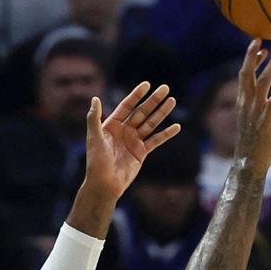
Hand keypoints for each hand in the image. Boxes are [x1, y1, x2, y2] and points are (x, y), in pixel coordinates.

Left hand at [84, 80, 180, 204]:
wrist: (105, 184)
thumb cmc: (96, 162)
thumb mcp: (94, 138)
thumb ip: (94, 118)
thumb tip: (95, 99)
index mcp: (113, 124)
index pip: (127, 105)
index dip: (137, 95)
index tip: (147, 85)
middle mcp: (125, 130)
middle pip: (142, 112)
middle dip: (154, 100)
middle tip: (166, 88)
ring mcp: (134, 141)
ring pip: (151, 123)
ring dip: (162, 113)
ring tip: (172, 101)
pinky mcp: (142, 153)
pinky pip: (156, 141)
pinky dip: (166, 134)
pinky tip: (176, 127)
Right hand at [234, 40, 270, 178]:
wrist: (249, 163)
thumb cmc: (257, 143)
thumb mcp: (265, 122)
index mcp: (243, 103)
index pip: (244, 76)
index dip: (251, 60)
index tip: (260, 48)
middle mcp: (247, 104)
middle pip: (248, 74)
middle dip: (253, 55)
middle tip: (261, 39)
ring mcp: (256, 112)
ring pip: (262, 83)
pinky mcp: (266, 121)